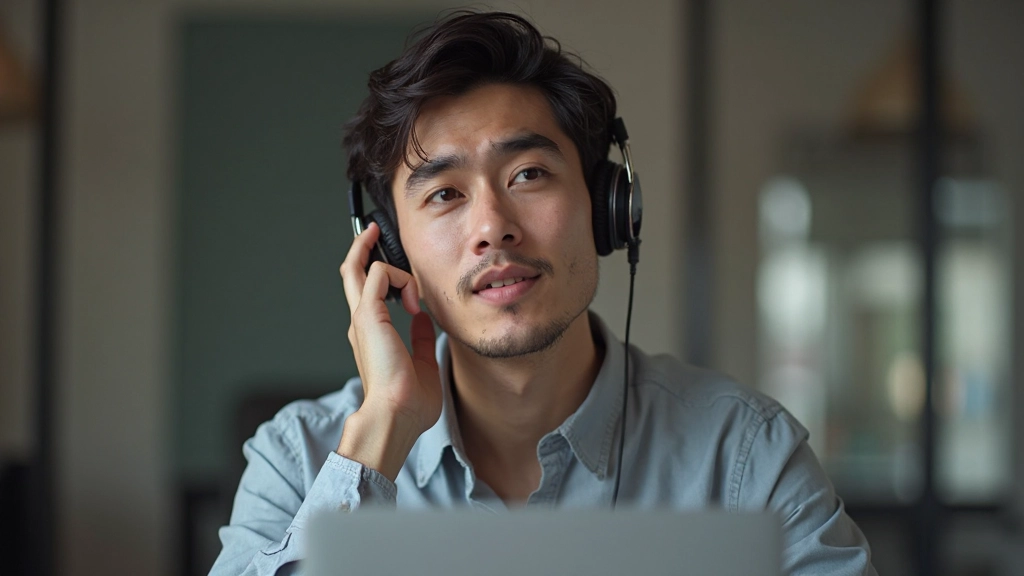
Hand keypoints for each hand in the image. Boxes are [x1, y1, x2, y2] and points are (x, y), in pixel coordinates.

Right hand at [336, 222, 441, 480]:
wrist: (396, 417)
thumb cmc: (408, 404)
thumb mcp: (421, 363)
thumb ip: (420, 339)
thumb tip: (423, 319)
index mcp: (371, 336)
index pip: (367, 294)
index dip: (379, 274)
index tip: (399, 268)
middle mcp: (361, 324)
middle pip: (351, 272)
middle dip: (361, 247)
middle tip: (372, 229)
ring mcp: (362, 319)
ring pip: (357, 268)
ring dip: (389, 263)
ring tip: (413, 287)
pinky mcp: (368, 316)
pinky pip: (381, 274)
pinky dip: (402, 279)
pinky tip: (415, 303)